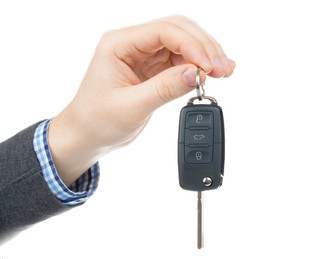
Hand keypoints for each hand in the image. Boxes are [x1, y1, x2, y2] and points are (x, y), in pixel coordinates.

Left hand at [48, 15, 234, 184]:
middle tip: (224, 69)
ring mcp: (145, 55)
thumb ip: (164, 88)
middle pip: (178, 30)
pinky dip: (199, 66)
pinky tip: (212, 74)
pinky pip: (182, 60)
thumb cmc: (96, 120)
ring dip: (205, 55)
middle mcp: (133, 44)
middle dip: (204, 47)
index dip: (192, 46)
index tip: (209, 67)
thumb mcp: (130, 107)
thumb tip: (196, 73)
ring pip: (184, 43)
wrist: (87, 135)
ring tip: (224, 72)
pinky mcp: (154, 69)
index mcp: (119, 44)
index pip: (163, 31)